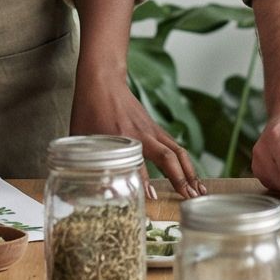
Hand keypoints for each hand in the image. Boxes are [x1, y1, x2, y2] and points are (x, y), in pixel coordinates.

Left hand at [71, 74, 201, 198]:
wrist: (103, 80)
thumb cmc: (89, 108)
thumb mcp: (80, 137)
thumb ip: (84, 162)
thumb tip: (79, 190)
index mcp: (123, 137)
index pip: (137, 165)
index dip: (144, 182)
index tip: (151, 198)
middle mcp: (143, 135)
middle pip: (169, 158)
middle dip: (180, 179)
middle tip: (189, 199)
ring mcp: (153, 131)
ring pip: (178, 152)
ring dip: (190, 172)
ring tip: (199, 192)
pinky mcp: (156, 129)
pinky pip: (176, 147)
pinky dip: (186, 163)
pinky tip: (192, 176)